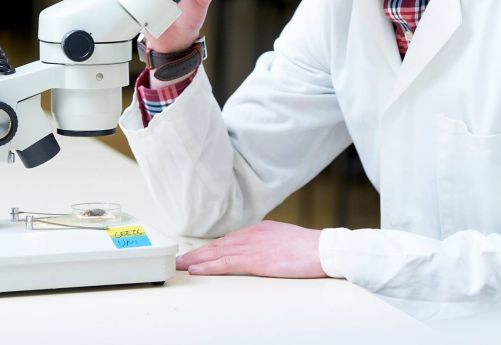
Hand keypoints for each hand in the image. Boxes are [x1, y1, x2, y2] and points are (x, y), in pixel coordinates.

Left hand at [176, 220, 325, 277]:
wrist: (322, 249)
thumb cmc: (309, 248)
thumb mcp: (285, 240)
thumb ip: (270, 244)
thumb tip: (263, 252)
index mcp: (260, 230)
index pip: (229, 240)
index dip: (211, 248)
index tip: (198, 253)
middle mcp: (251, 235)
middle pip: (218, 245)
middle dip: (197, 253)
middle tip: (179, 258)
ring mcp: (252, 247)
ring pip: (217, 254)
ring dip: (196, 260)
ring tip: (180, 265)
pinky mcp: (255, 261)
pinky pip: (226, 264)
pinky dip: (208, 267)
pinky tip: (196, 269)